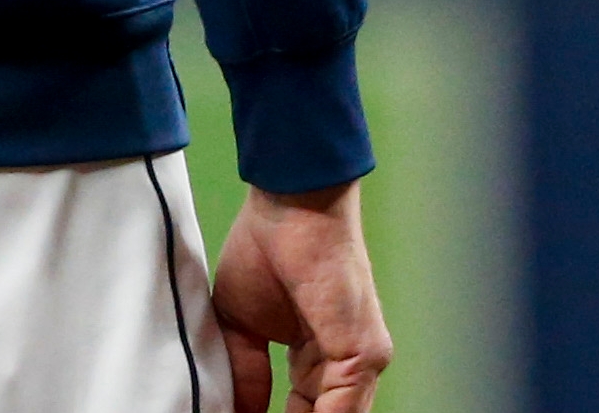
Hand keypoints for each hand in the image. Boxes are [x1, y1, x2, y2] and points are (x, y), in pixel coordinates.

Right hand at [212, 181, 392, 412]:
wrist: (292, 207)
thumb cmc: (265, 249)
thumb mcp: (240, 323)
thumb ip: (244, 371)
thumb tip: (235, 411)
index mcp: (319, 356)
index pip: (305, 409)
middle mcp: (346, 364)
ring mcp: (360, 362)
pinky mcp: (363, 354)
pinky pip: (340, 411)